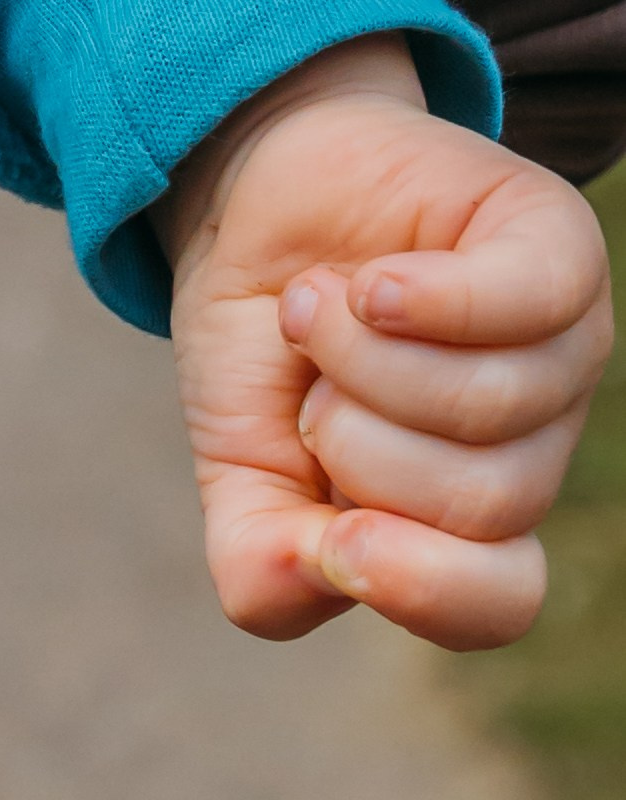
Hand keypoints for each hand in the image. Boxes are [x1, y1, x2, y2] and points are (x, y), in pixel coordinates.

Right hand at [162, 36, 612, 649]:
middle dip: (352, 442)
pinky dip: (423, 301)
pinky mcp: (559, 249)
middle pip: (480, 503)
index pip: (498, 601)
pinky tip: (366, 283)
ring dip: (358, 356)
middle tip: (314, 378)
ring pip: (489, 405)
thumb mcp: (238, 463)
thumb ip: (261, 556)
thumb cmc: (267, 344)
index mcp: (463, 520)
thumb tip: (322, 571)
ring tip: (319, 305)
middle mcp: (532, 444)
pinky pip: (524, 304)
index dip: (421, 586)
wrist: (259, 198)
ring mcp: (561, 348)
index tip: (335, 538)